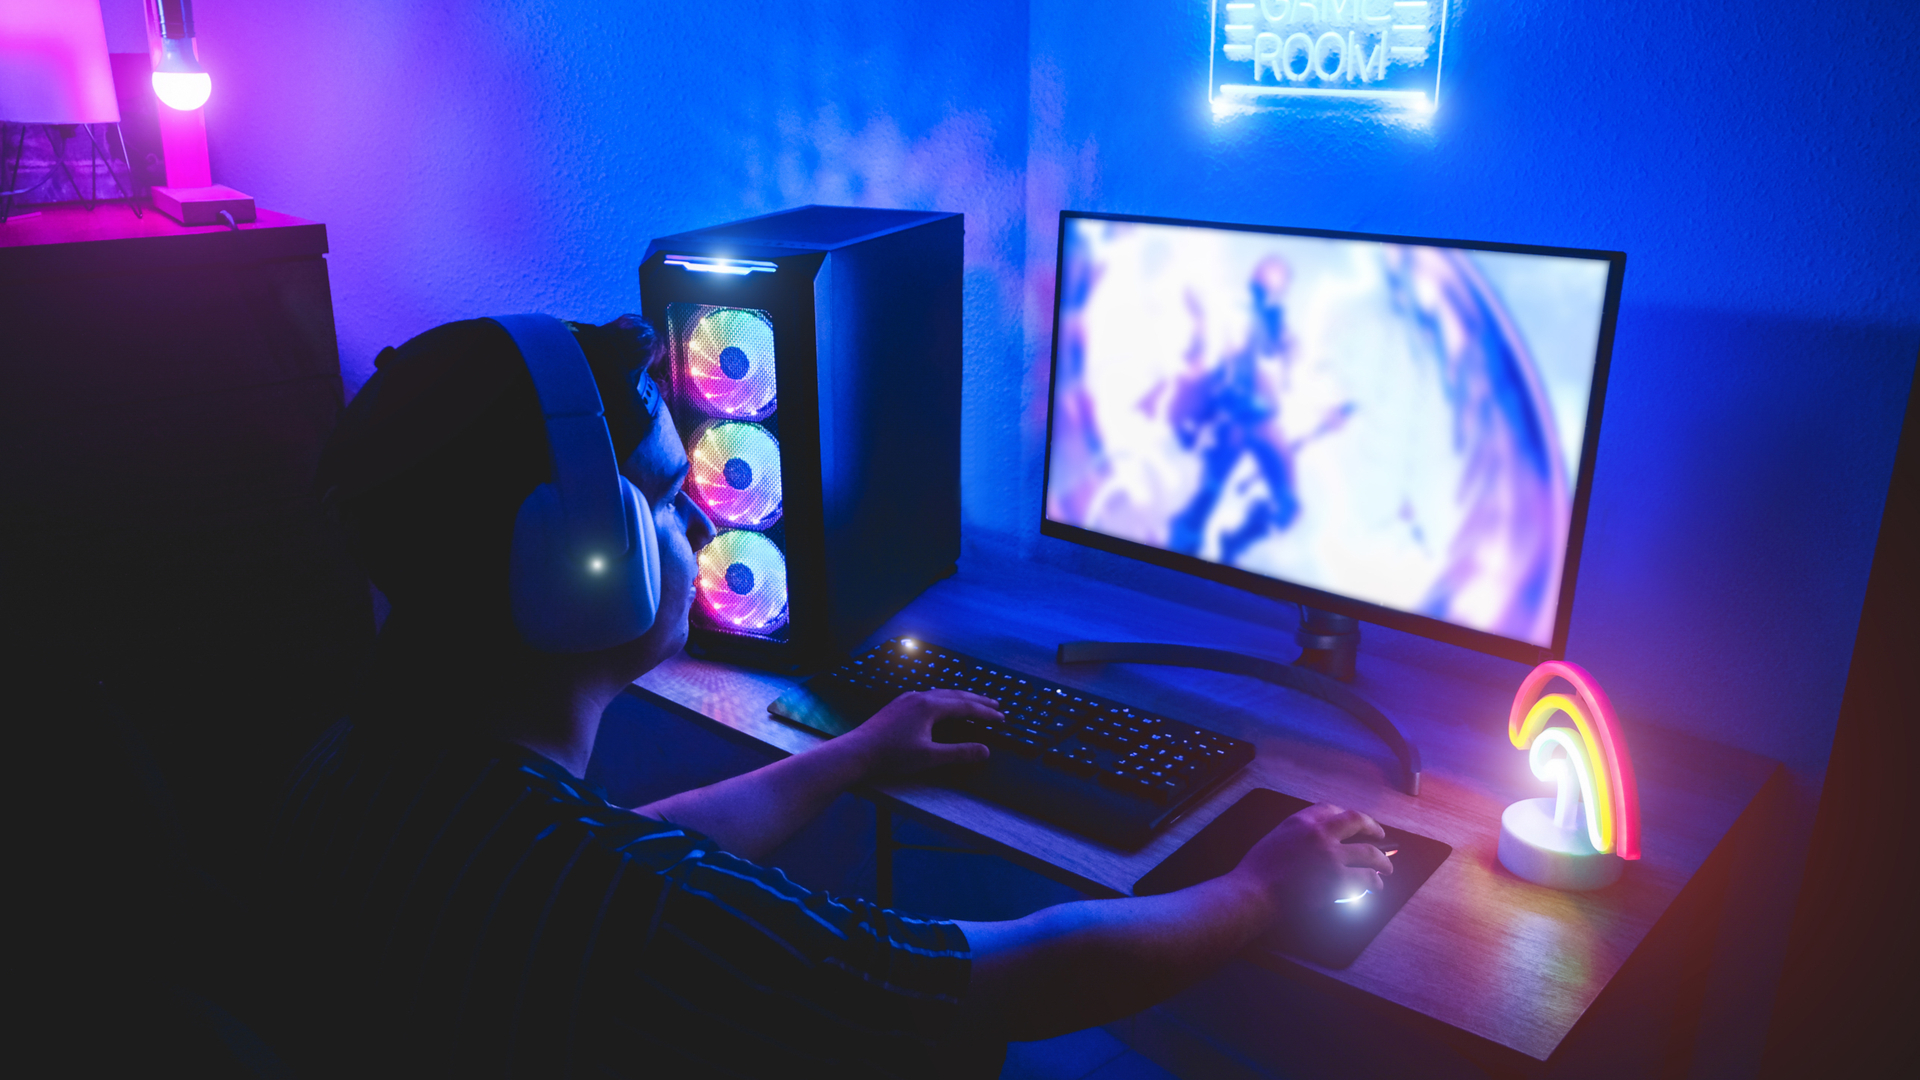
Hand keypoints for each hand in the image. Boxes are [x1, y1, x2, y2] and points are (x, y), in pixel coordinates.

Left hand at [839, 690, 1000, 780]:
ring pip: (940, 693)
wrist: (857, 751)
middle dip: (977, 700)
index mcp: (929, 706)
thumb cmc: (892, 756)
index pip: (965, 706)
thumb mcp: (929, 757)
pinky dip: (943, 699)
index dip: (985, 712)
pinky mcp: (898, 705)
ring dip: (960, 698)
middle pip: (955, 695)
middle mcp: (919, 697)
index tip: (1001, 718)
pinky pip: (928, 696)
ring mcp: (907, 699)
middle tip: (995, 705)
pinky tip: (941, 705)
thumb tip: (986, 750)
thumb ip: (959, 753)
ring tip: (973, 703)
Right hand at [1228, 802, 1392, 921]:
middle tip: (1381, 836)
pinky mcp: (1338, 879)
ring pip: (1369, 853)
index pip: (1331, 809)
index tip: (1354, 823)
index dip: (1347, 817)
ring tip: (1385, 868)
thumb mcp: (1277, 837)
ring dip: (1381, 861)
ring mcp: (1331, 856)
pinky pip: (1365, 878)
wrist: (1254, 892)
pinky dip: (1373, 882)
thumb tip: (1320, 841)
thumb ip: (1299, 833)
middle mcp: (1320, 833)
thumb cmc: (1258, 870)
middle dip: (1373, 828)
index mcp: (1302, 821)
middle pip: (1357, 821)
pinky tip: (1374, 886)